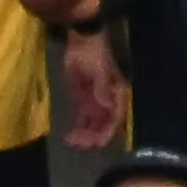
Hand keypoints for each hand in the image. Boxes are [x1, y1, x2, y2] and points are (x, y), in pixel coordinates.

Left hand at [60, 31, 125, 149]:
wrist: (82, 41)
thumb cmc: (95, 53)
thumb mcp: (100, 69)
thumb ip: (103, 88)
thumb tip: (108, 105)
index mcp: (117, 93)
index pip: (116, 116)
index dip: (108, 131)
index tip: (98, 143)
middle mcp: (108, 101)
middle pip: (104, 124)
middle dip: (94, 136)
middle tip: (81, 145)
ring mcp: (95, 102)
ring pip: (92, 124)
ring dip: (84, 135)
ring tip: (73, 143)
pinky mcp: (82, 100)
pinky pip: (81, 118)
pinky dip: (77, 128)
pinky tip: (69, 137)